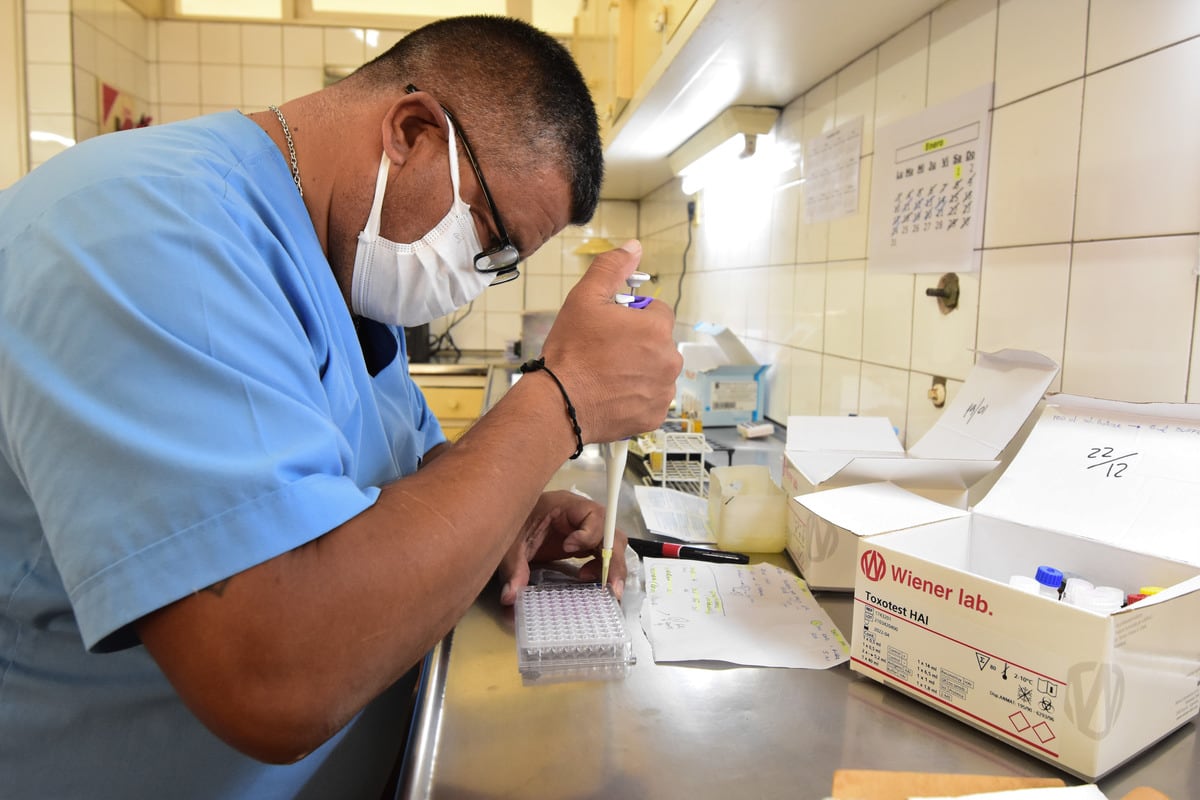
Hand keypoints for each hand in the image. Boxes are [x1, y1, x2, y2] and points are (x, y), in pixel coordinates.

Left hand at [497, 490, 627, 604]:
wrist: (508, 523)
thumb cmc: (511, 524)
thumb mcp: (509, 545)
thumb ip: (513, 568)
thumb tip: (510, 597)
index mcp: (565, 505)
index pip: (593, 514)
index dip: (588, 533)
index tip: (567, 549)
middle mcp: (581, 514)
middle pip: (611, 532)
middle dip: (614, 560)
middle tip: (612, 588)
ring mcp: (585, 528)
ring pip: (612, 544)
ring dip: (611, 566)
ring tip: (602, 588)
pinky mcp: (583, 542)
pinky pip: (603, 553)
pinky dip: (603, 568)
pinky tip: (587, 578)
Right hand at [538, 240, 682, 443]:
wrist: (559, 404)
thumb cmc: (571, 353)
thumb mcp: (585, 298)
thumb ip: (612, 267)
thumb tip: (633, 247)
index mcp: (657, 328)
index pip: (657, 311)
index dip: (633, 316)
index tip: (612, 326)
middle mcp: (668, 360)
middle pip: (658, 342)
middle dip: (637, 344)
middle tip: (605, 352)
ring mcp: (662, 391)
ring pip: (655, 371)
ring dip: (638, 370)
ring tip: (606, 374)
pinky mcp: (653, 416)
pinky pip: (650, 399)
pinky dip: (635, 397)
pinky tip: (611, 394)